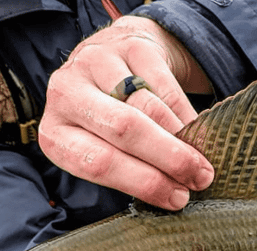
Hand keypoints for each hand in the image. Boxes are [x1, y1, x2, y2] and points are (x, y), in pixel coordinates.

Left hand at [39, 16, 214, 209]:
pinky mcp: (129, 45)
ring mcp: (96, 63)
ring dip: (182, 140)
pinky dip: (187, 116)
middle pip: (123, 130)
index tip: (177, 199)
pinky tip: (197, 133)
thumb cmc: (107, 122)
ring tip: (202, 163)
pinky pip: (165, 87)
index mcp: (54, 134)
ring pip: (148, 108)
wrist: (112, 60)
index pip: (97, 163)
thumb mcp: (101, 150)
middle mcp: (66, 93)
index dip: (142, 183)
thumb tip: (174, 195)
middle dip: (168, 159)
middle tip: (199, 180)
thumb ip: (126, 170)